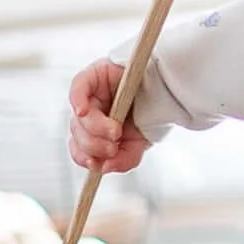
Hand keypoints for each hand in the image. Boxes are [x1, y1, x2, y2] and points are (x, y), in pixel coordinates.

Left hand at [67, 57, 149, 173]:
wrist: (165, 90)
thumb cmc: (150, 115)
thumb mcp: (138, 145)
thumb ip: (123, 161)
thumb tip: (103, 167)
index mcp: (96, 131)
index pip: (79, 148)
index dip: (83, 157)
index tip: (95, 163)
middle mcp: (90, 113)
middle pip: (78, 134)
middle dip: (94, 145)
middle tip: (113, 145)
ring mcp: (90, 95)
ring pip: (79, 118)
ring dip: (95, 129)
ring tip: (116, 131)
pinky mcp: (92, 76)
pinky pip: (77, 90)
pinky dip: (78, 102)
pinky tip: (83, 111)